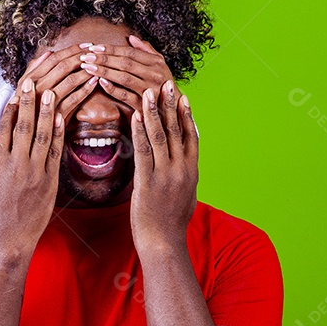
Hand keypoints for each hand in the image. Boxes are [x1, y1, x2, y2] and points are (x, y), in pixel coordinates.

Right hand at [0, 77, 63, 262]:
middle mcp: (16, 165)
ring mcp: (35, 173)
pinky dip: (59, 134)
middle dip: (29, 102)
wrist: (9, 240)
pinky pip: (56, 153)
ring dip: (48, 112)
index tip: (16, 92)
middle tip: (35, 82)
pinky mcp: (50, 182)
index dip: (11, 109)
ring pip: (42, 136)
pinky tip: (62, 118)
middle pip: (24, 127)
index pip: (4, 129)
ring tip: (52, 92)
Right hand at [16, 45, 98, 122]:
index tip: (86, 45)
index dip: (72, 50)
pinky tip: (94, 83)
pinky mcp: (56, 115)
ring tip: (98, 66)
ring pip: (70, 81)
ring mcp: (47, 102)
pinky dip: (86, 90)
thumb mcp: (21, 87)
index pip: (54, 58)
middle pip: (63, 66)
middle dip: (82, 57)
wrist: (20, 135)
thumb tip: (49, 52)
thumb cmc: (22, 109)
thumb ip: (33, 69)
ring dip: (86, 72)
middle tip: (96, 53)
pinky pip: (74, 100)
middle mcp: (37, 88)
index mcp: (30, 79)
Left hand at [77, 35, 172, 111]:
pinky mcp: (143, 106)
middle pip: (125, 63)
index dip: (111, 49)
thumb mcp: (160, 64)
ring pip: (123, 78)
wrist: (173, 110)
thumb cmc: (163, 84)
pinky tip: (100, 82)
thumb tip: (131, 37)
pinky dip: (112, 88)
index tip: (94, 47)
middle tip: (86, 56)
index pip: (130, 52)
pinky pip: (125, 96)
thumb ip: (146, 50)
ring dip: (104, 71)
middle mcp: (154, 75)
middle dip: (104, 59)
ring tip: (88, 67)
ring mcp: (149, 91)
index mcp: (156, 63)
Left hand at [129, 80, 197, 254]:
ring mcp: (166, 174)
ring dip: (154, 110)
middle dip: (170, 104)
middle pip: (177, 130)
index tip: (182, 94)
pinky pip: (143, 151)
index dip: (186, 113)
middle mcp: (182, 169)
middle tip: (166, 82)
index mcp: (192, 170)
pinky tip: (135, 115)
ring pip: (160, 136)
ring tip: (148, 90)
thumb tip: (184, 163)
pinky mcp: (148, 182)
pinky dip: (139, 130)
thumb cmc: (171, 222)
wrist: (163, 244)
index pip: (191, 135)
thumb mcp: (185, 195)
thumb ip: (185, 176)